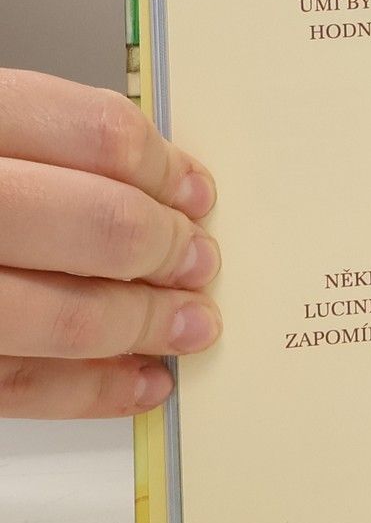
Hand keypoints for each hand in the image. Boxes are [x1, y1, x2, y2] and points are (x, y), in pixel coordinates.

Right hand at [0, 70, 220, 416]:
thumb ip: (49, 148)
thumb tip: (164, 184)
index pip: (96, 132)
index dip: (164, 167)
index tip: (196, 193)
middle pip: (94, 223)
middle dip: (165, 251)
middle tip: (199, 263)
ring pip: (60, 314)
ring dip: (143, 326)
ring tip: (188, 326)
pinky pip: (15, 385)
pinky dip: (91, 390)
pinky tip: (139, 381)